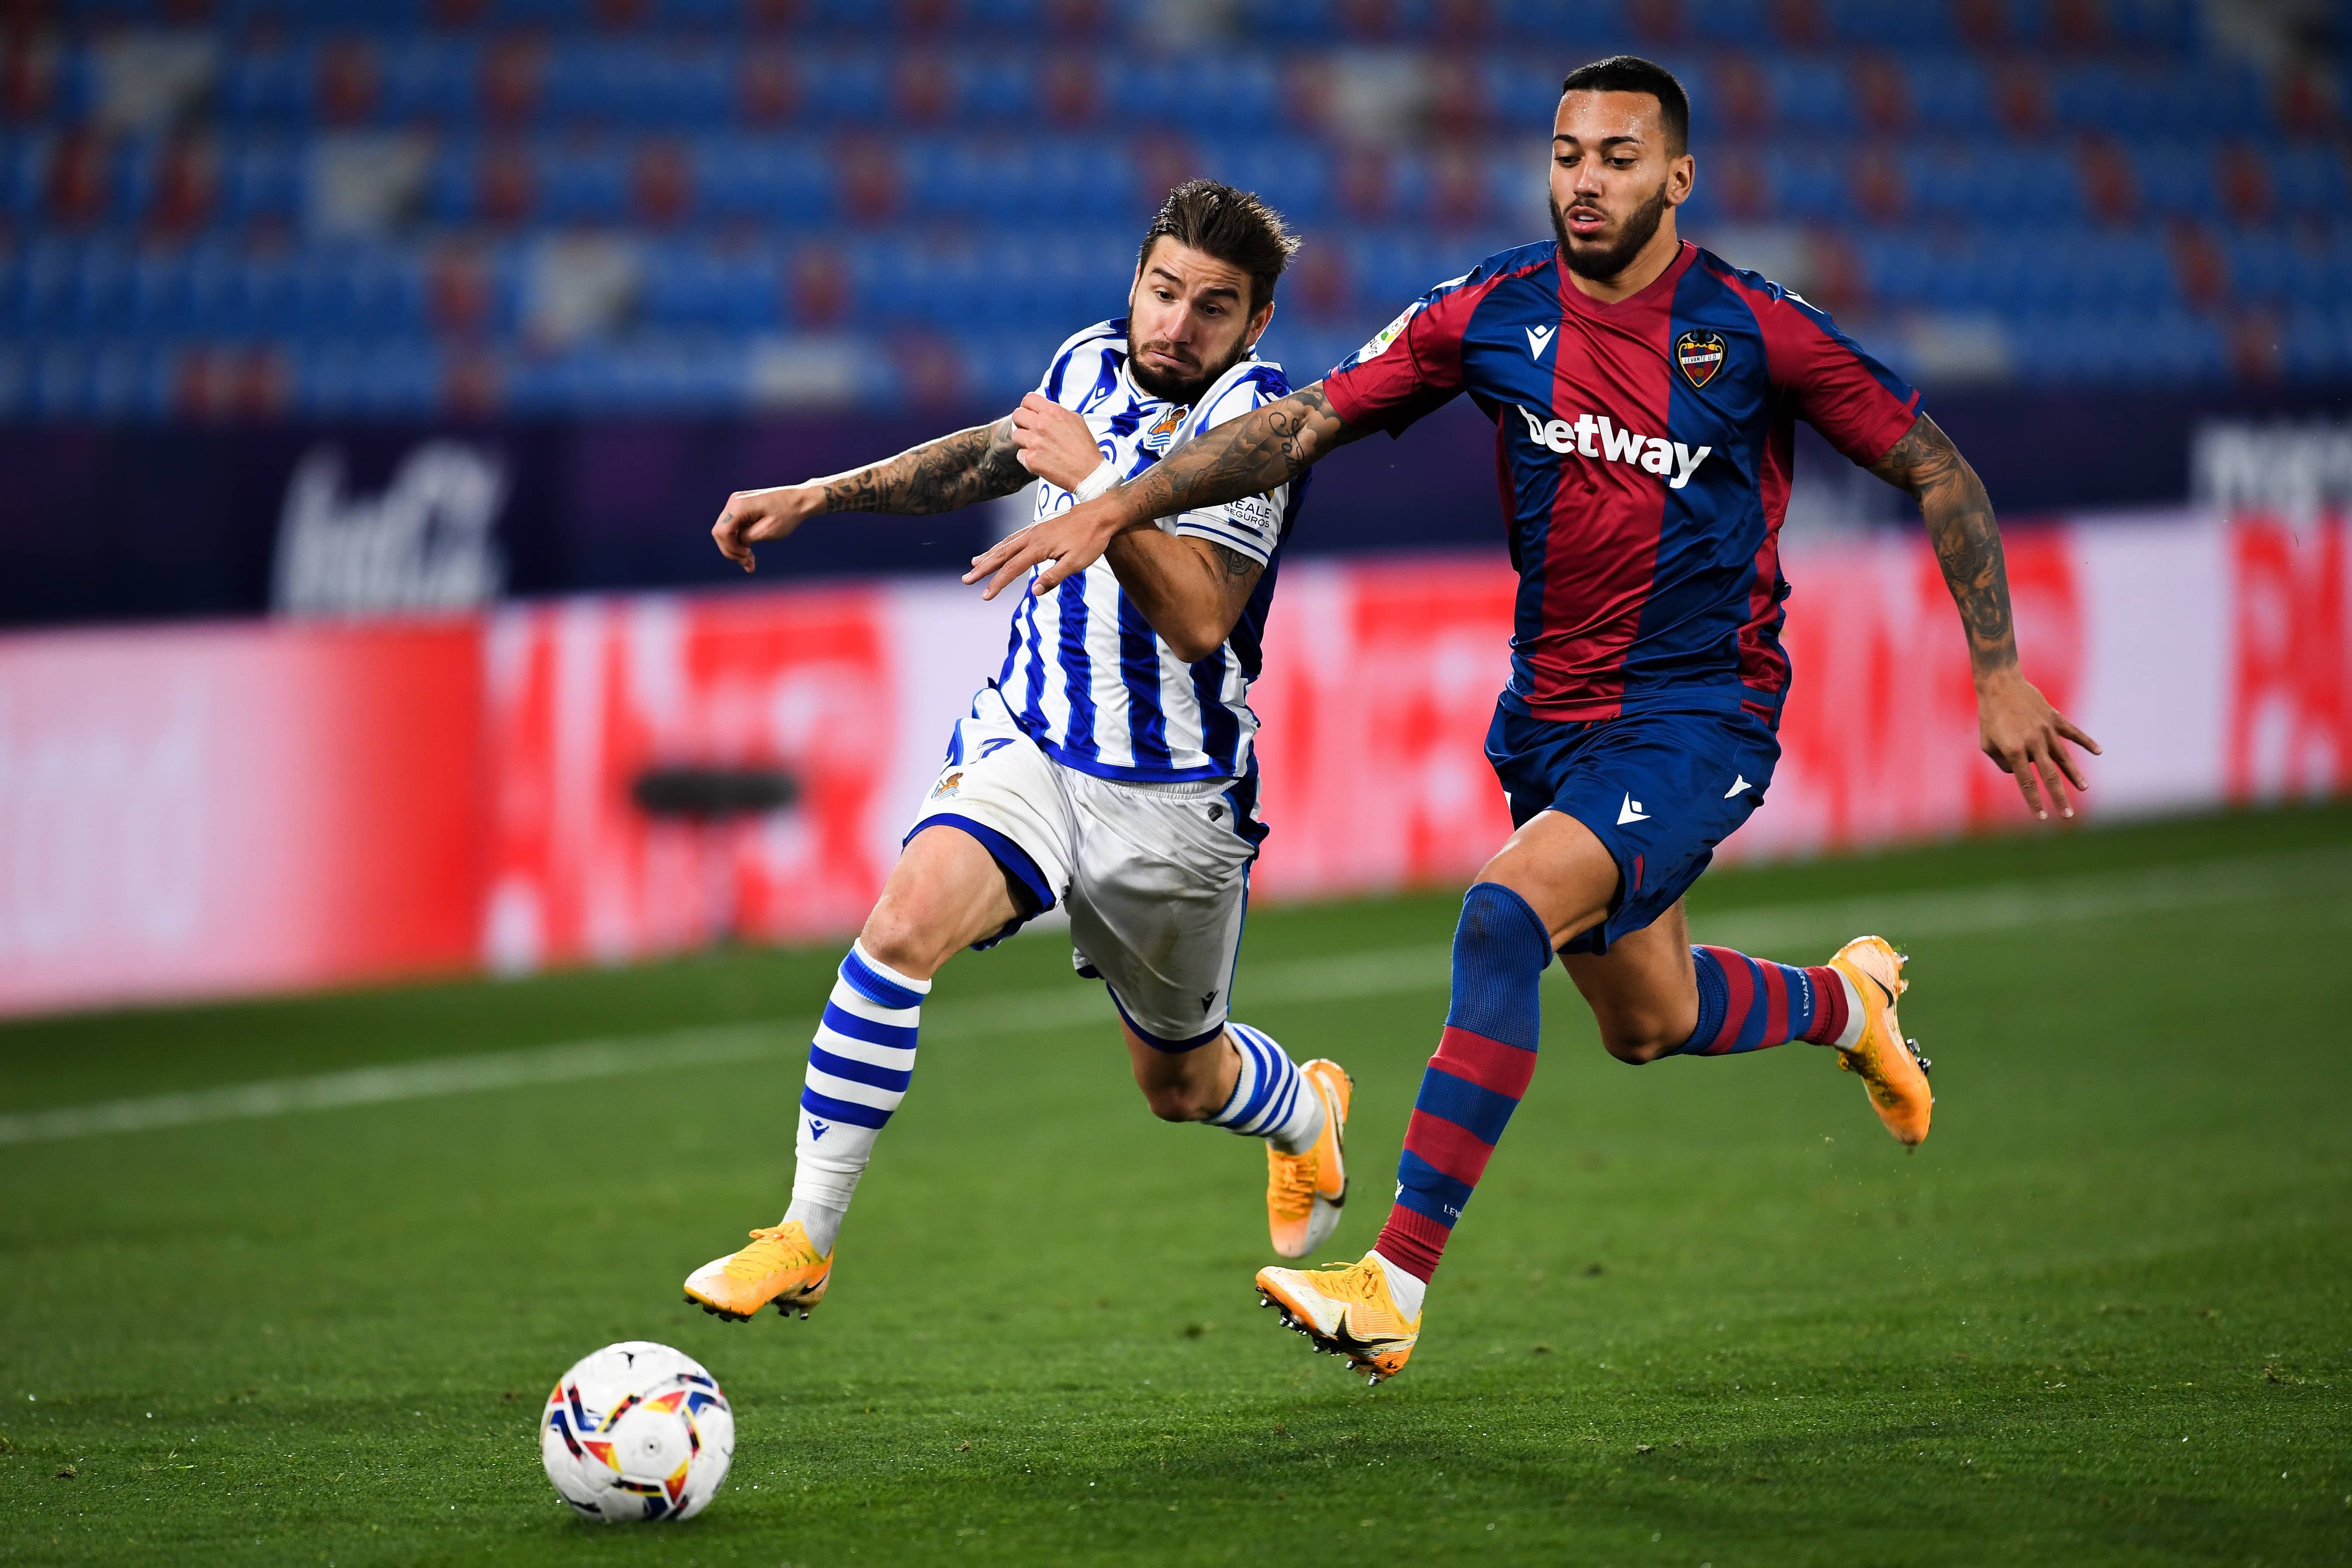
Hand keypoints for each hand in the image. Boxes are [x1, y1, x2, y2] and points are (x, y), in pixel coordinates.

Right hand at [711, 485, 820, 573]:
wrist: (800, 500)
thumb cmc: (787, 515)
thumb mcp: (767, 531)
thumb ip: (746, 538)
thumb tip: (736, 543)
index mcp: (739, 505)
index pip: (722, 532)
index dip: (730, 549)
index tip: (746, 557)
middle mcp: (734, 502)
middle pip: (720, 532)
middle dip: (732, 551)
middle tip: (748, 565)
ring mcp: (737, 504)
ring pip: (726, 532)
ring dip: (736, 549)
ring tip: (750, 563)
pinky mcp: (742, 508)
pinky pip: (734, 528)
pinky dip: (740, 541)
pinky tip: (749, 555)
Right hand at [962, 494, 1128, 598]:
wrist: (1102, 513)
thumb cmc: (1092, 540)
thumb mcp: (1077, 562)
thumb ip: (1054, 576)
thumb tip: (1034, 590)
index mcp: (1039, 547)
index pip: (1012, 569)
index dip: (996, 583)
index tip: (984, 596)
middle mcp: (1032, 536)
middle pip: (1002, 554)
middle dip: (983, 568)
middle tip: (966, 579)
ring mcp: (1035, 530)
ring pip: (1005, 543)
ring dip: (989, 555)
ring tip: (974, 563)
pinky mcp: (1040, 526)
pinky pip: (1014, 536)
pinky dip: (1002, 544)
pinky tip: (999, 548)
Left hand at [1010, 392, 1107, 492]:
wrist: (1088, 472)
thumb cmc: (1085, 449)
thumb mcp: (1077, 420)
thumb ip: (1059, 412)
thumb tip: (1048, 411)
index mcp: (1052, 412)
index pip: (1028, 399)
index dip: (1028, 406)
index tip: (1030, 411)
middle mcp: (1041, 425)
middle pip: (1017, 415)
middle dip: (1022, 421)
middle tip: (1029, 428)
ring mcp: (1033, 442)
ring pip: (1016, 435)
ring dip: (1024, 440)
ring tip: (1035, 445)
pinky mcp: (1030, 459)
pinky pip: (1020, 454)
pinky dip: (1027, 457)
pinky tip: (1039, 458)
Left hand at [1976, 668, 2101, 820]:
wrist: (1999, 684)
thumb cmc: (1989, 717)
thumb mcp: (1988, 744)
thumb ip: (2003, 763)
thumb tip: (2020, 773)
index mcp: (2014, 751)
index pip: (2026, 783)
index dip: (2035, 801)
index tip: (2043, 817)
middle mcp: (2032, 742)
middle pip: (2049, 775)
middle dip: (2059, 797)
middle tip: (2067, 815)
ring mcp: (2045, 730)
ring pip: (2064, 756)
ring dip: (2074, 774)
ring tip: (2084, 789)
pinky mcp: (2053, 718)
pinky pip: (2072, 732)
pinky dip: (2086, 741)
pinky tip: (2098, 751)